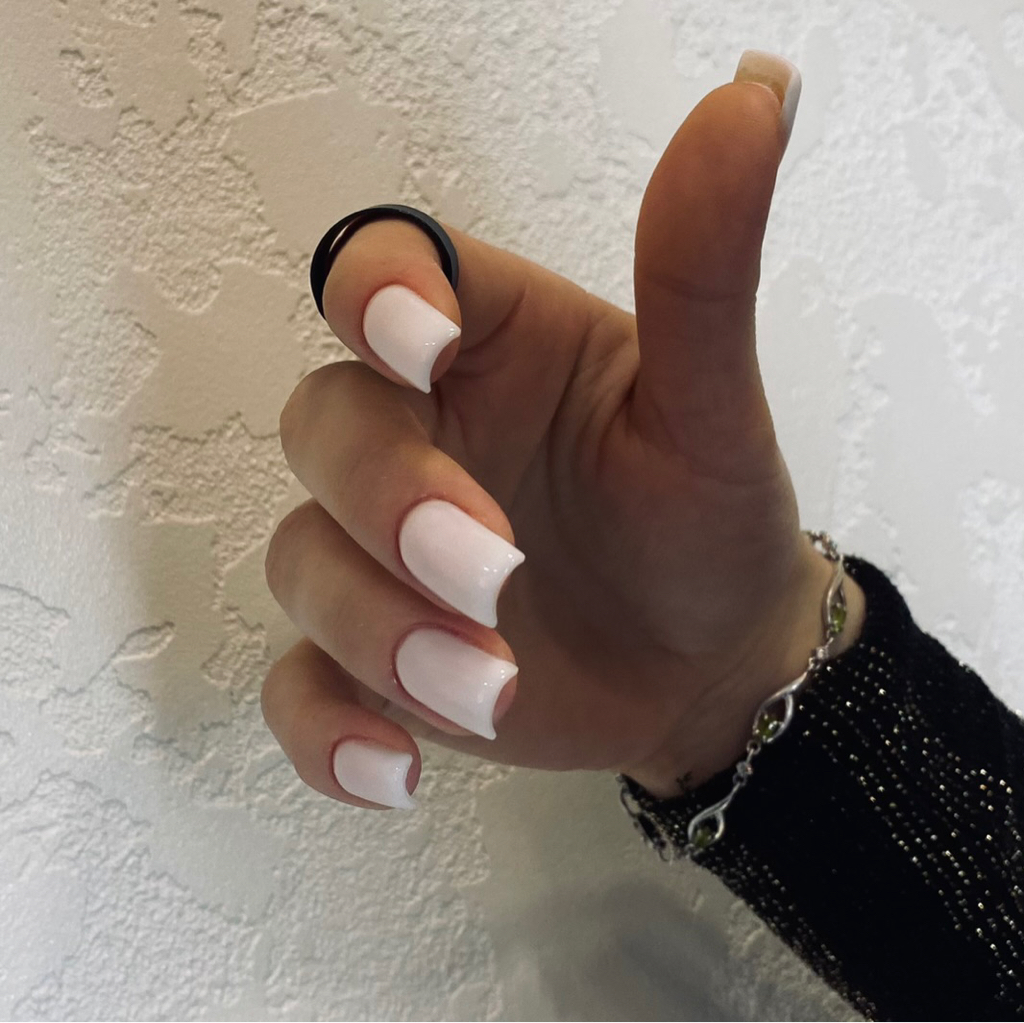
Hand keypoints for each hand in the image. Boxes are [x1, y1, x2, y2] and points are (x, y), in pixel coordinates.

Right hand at [262, 53, 864, 810]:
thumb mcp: (714, 403)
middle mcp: (419, 436)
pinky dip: (329, 730)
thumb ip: (704, 269)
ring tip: (488, 684)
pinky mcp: (376, 658)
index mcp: (485, 347)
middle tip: (486, 569)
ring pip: (303, 561)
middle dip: (387, 501)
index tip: (422, 344)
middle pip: (324, 426)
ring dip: (376, 628)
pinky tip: (399, 769)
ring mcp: (383, 554)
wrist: (708, 657)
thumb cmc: (708, 519)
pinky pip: (302, 687)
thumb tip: (750, 105)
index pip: (381, 275)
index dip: (375, 295)